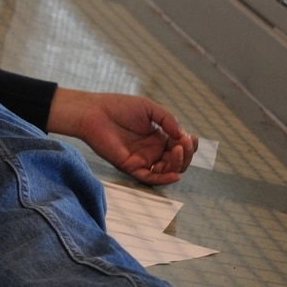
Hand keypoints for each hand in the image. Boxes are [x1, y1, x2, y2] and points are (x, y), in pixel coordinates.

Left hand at [47, 88, 197, 186]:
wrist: (94, 111)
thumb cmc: (118, 107)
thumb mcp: (149, 109)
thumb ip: (168, 120)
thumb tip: (183, 135)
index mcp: (157, 137)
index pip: (179, 147)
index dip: (189, 146)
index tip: (192, 138)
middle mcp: (151, 150)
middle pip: (176, 161)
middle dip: (185, 154)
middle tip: (184, 143)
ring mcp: (142, 159)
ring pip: (167, 170)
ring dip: (177, 164)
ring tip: (177, 149)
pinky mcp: (130, 166)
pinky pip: (150, 178)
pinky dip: (164, 179)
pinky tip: (175, 174)